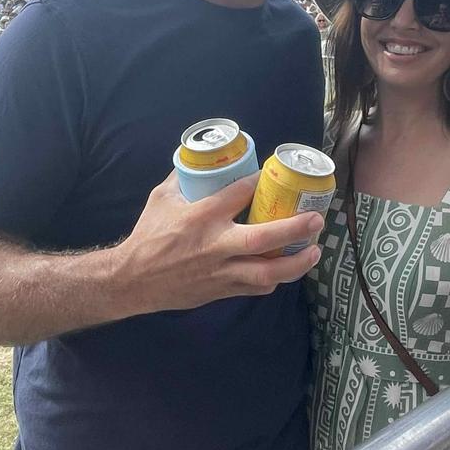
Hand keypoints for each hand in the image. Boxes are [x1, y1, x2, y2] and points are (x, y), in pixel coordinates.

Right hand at [114, 171, 323, 315]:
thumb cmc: (148, 235)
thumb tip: (203, 158)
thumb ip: (184, 178)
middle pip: (263, 238)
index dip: (261, 181)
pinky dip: (274, 280)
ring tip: (314, 251)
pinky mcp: (220, 291)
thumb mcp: (162, 198)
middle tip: (317, 219)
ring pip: (267, 272)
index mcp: (201, 217)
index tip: (275, 173)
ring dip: (296, 263)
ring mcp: (220, 271)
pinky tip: (285, 270)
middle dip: (295, 228)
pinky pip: (255, 288)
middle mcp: (215, 245)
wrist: (133, 280)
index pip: (239, 193)